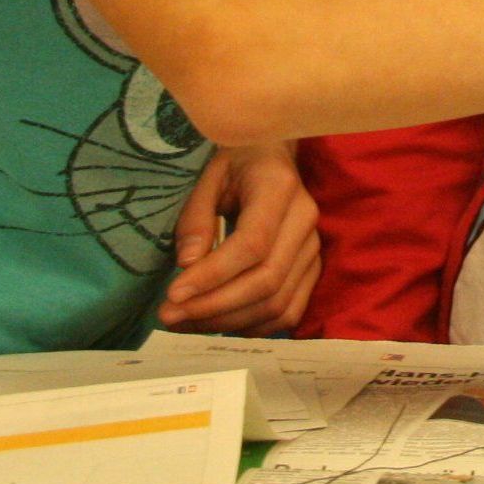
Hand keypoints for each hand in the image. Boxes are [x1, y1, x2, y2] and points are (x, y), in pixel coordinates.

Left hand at [158, 143, 322, 334]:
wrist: (272, 156)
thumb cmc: (235, 163)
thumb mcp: (207, 177)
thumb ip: (196, 218)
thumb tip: (187, 266)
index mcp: (279, 187)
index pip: (252, 244)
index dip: (213, 275)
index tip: (173, 294)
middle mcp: (305, 218)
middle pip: (267, 280)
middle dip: (214, 306)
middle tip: (169, 315)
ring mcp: (313, 246)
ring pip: (278, 302)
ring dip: (228, 321)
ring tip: (185, 322)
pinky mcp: (312, 267)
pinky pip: (289, 312)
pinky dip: (253, 327)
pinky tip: (219, 322)